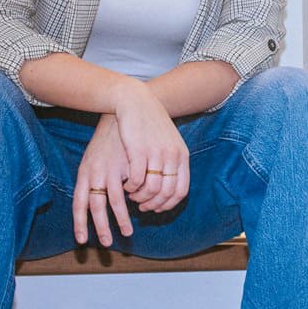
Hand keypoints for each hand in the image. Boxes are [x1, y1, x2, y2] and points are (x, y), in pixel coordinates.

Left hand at [73, 116, 132, 245]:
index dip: (78, 222)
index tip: (80, 240)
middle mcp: (95, 171)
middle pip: (92, 205)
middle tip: (104, 244)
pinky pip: (130, 188)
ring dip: (120, 219)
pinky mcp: (128, 164)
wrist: (125, 108)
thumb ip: (98, 178)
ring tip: (128, 232)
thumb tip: (98, 199)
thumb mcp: (98, 157)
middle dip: (98, 227)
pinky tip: (140, 206)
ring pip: (113, 200)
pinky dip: (134, 200)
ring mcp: (112, 167)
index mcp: (85, 171)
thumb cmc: (112, 136)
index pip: (77, 201)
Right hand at [111, 79, 190, 212]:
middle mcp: (172, 156)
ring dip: (140, 197)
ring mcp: (156, 153)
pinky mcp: (138, 151)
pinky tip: (126, 186)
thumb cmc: (149, 124)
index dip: (168, 204)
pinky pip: (137, 179)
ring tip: (132, 196)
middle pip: (167, 193)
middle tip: (141, 206)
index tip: (156, 208)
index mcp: (181, 155)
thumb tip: (167, 189)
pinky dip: (131, 188)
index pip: (181, 191)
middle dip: (153, 204)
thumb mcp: (168, 142)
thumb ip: (171, 163)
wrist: (135, 100)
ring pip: (152, 189)